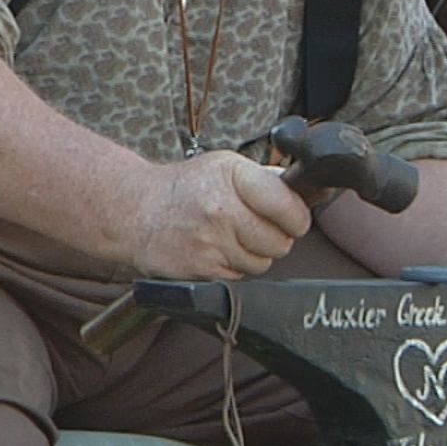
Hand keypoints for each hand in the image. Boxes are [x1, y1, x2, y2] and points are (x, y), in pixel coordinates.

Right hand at [129, 152, 310, 279]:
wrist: (135, 211)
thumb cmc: (185, 187)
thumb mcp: (225, 167)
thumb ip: (267, 179)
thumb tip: (311, 188)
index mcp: (232, 177)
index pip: (287, 206)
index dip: (297, 217)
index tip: (293, 218)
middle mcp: (220, 209)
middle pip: (279, 242)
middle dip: (273, 238)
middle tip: (253, 227)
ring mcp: (209, 243)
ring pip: (261, 264)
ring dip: (252, 255)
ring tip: (228, 237)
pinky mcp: (200, 271)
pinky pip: (238, 278)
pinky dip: (232, 268)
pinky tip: (214, 250)